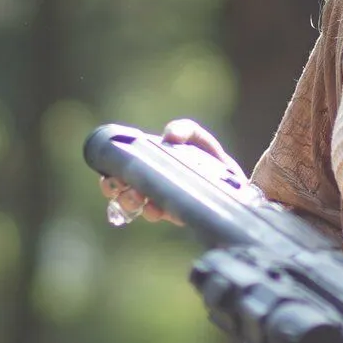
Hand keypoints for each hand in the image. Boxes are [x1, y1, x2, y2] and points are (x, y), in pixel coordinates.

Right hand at [98, 117, 229, 226]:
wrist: (235, 181)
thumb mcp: (197, 138)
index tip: (107, 176)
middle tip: (118, 188)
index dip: (109, 174)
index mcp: (149, 163)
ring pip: (134, 204)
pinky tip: (155, 209)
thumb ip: (185, 129)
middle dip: (114, 190)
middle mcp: (150, 183)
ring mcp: (161, 199)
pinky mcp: (176, 212)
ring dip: (129, 202)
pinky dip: (151, 211)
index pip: (120, 169)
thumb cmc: (210, 157)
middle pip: (121, 189)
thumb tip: (167, 135)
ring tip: (137, 199)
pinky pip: (157, 214)